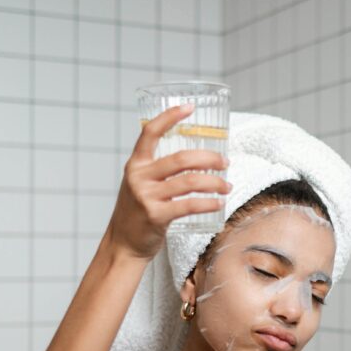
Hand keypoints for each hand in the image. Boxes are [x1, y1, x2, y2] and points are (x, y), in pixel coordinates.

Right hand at [106, 103, 230, 260]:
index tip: (189, 107)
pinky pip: (189, 205)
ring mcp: (146, 196)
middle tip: (225, 162)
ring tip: (227, 186)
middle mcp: (139, 177)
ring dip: (215, 182)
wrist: (123, 244)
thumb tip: (197, 158)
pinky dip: (209, 203)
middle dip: (210, 158)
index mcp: (136, 164)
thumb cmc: (137, 211)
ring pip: (190, 182)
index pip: (150, 132)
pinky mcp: (156, 216)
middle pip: (181, 158)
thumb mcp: (139, 184)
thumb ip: (158, 170)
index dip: (169, 117)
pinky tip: (219, 203)